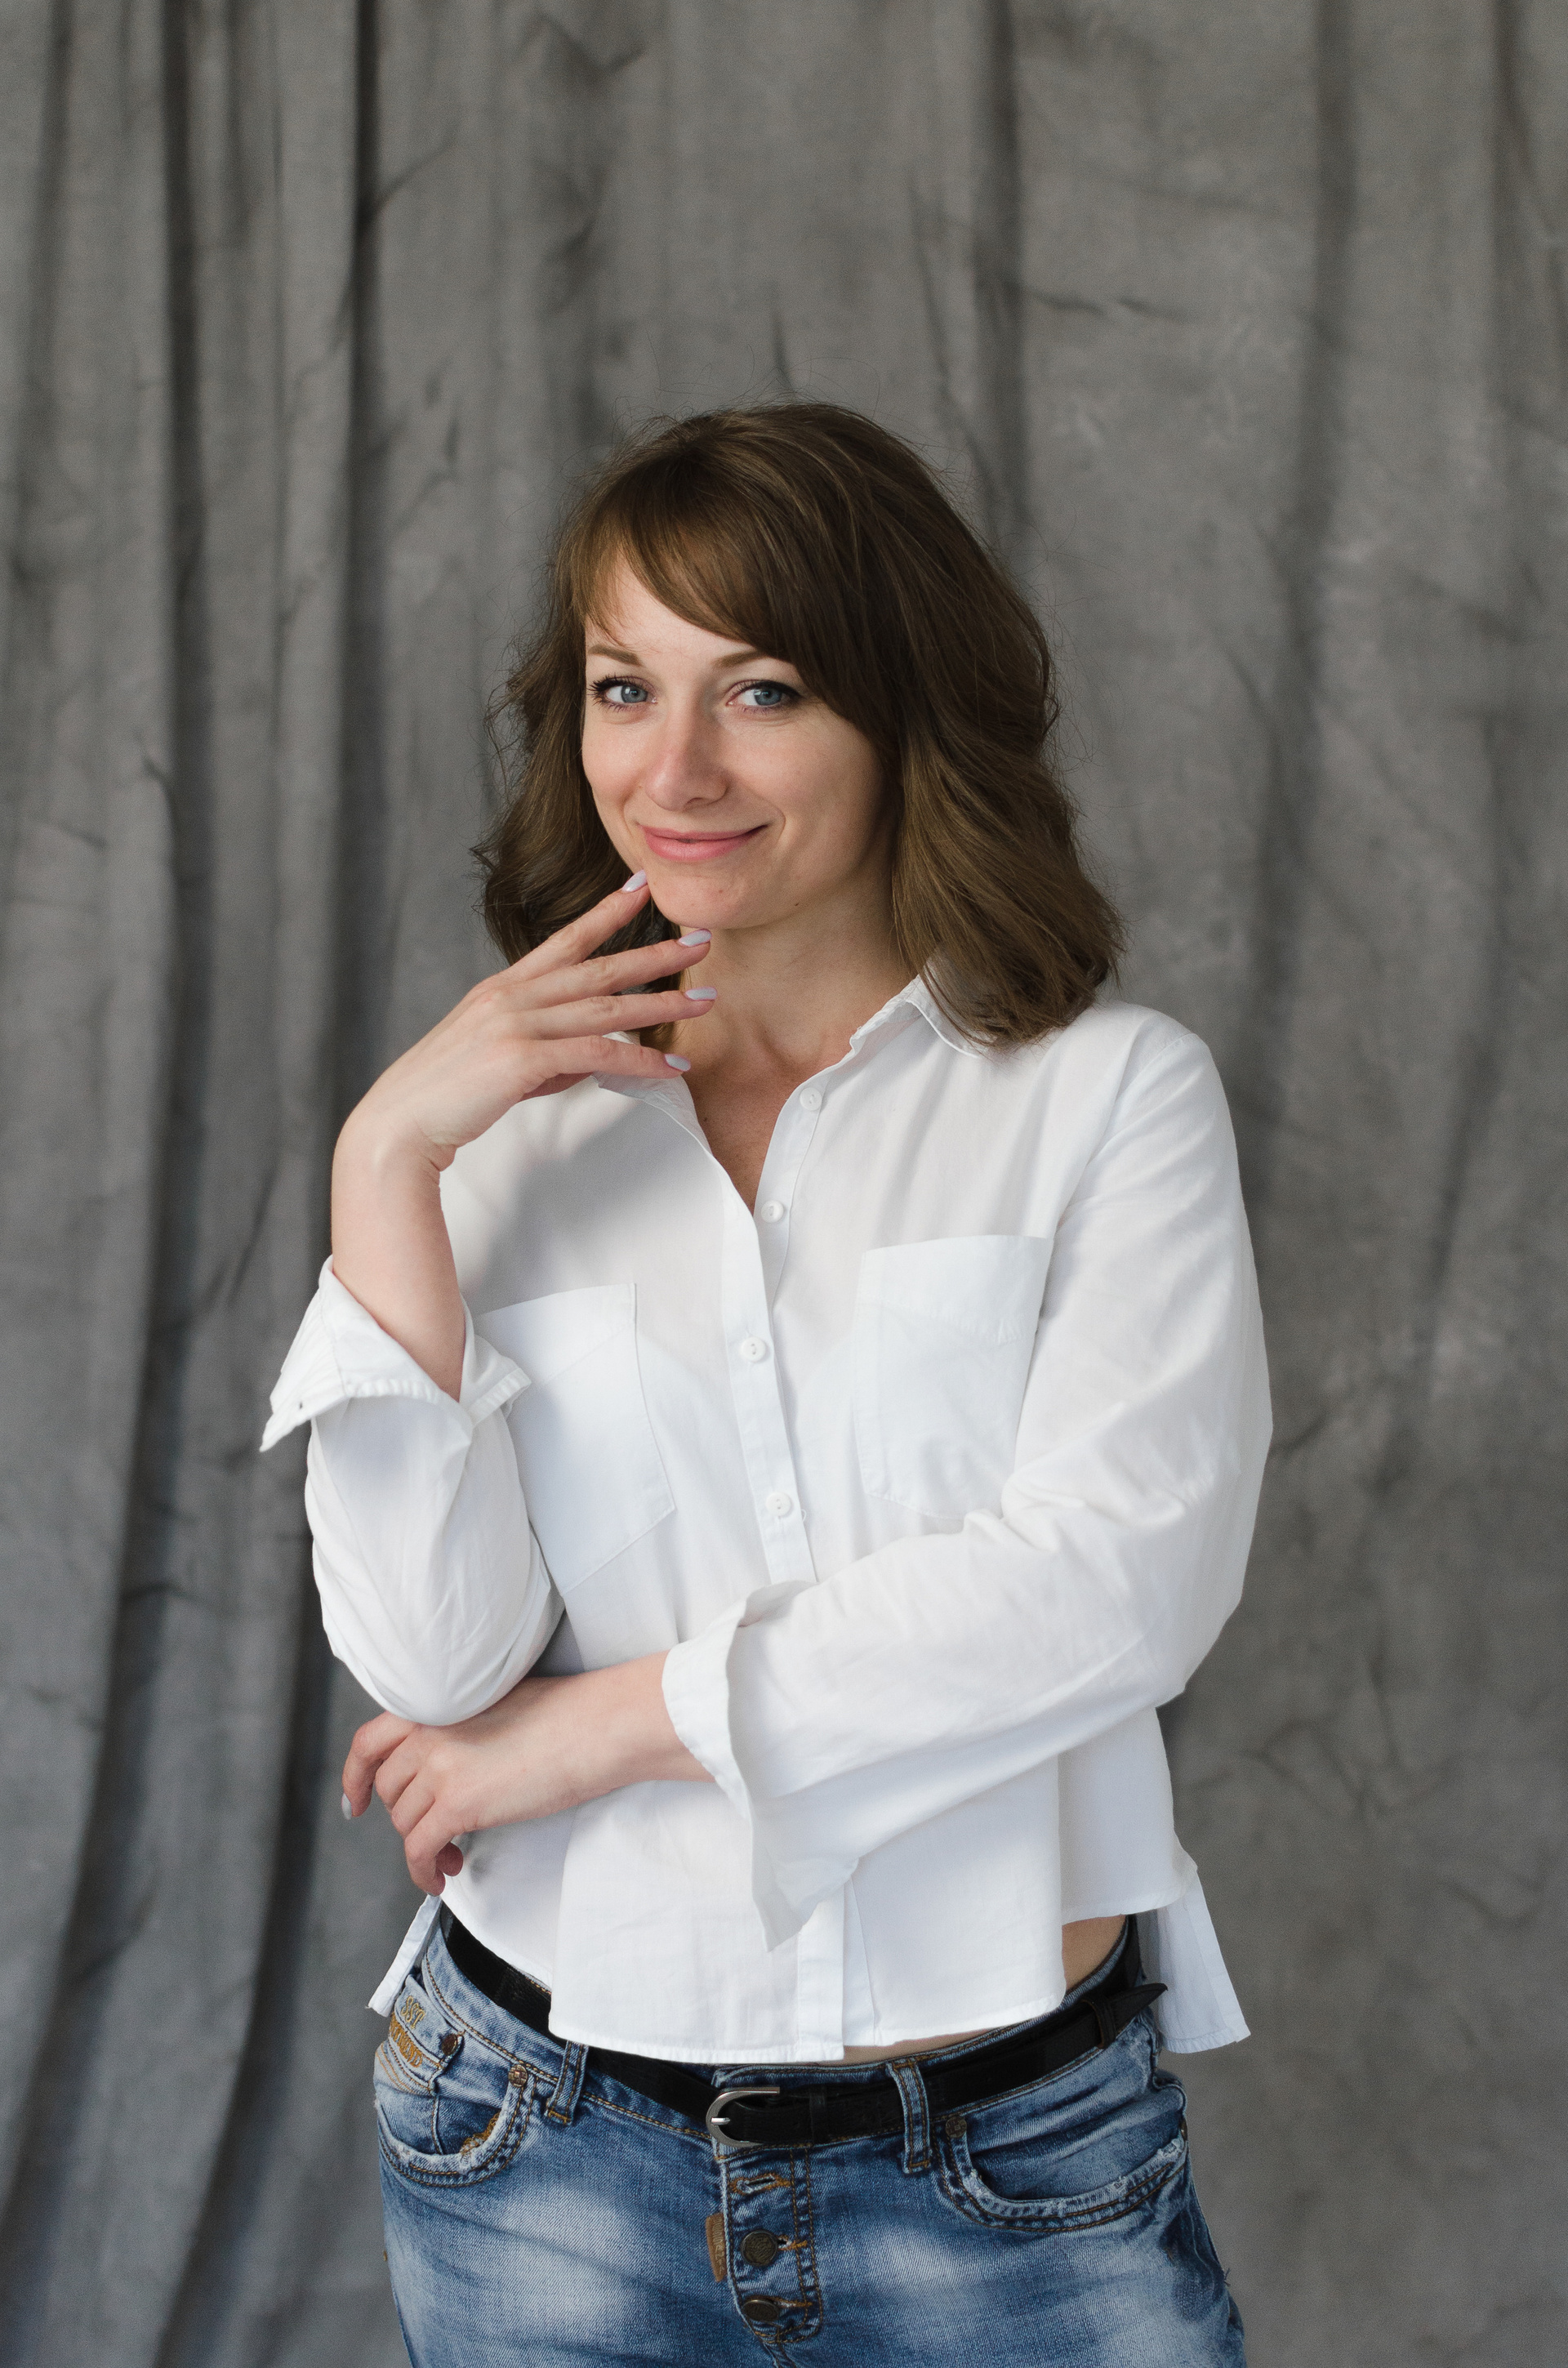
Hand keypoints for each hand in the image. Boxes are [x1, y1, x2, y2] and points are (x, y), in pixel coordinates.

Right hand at [337, 876, 711, 1176]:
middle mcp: (511, 997)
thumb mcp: (497, 1058)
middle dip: (653, 953)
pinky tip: (670, 1066)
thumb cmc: (446, 1095)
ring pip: (604, 1007)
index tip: (640, 888)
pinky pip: (596, 1055)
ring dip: (661, 1004)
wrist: (401, 1124)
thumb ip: (546, 1050)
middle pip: (597, 968)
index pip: (564, 941)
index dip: (605, 913)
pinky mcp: (521, 1060)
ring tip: (706, 1001)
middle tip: (700, 940)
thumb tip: (593, 1057)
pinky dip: (639, 1060)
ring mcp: (516, 1025)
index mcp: (503, 989)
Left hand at [341, 1655, 711, 1895]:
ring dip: (422, 1847)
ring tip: (450, 1857)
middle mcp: (427, 1732)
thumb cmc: (565, 1714)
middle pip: (392, 1790)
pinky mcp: (457, 1804)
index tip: (359, 1801)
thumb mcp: (495, 1706)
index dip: (356, 1775)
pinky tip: (443, 1876)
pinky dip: (423, 1871)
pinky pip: (418, 1850)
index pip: (370, 1741)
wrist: (596, 1725)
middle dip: (409, 1817)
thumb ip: (461, 1728)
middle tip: (436, 1835)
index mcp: (435, 1704)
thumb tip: (450, 1768)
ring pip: (404, 1822)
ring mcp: (439, 1767)